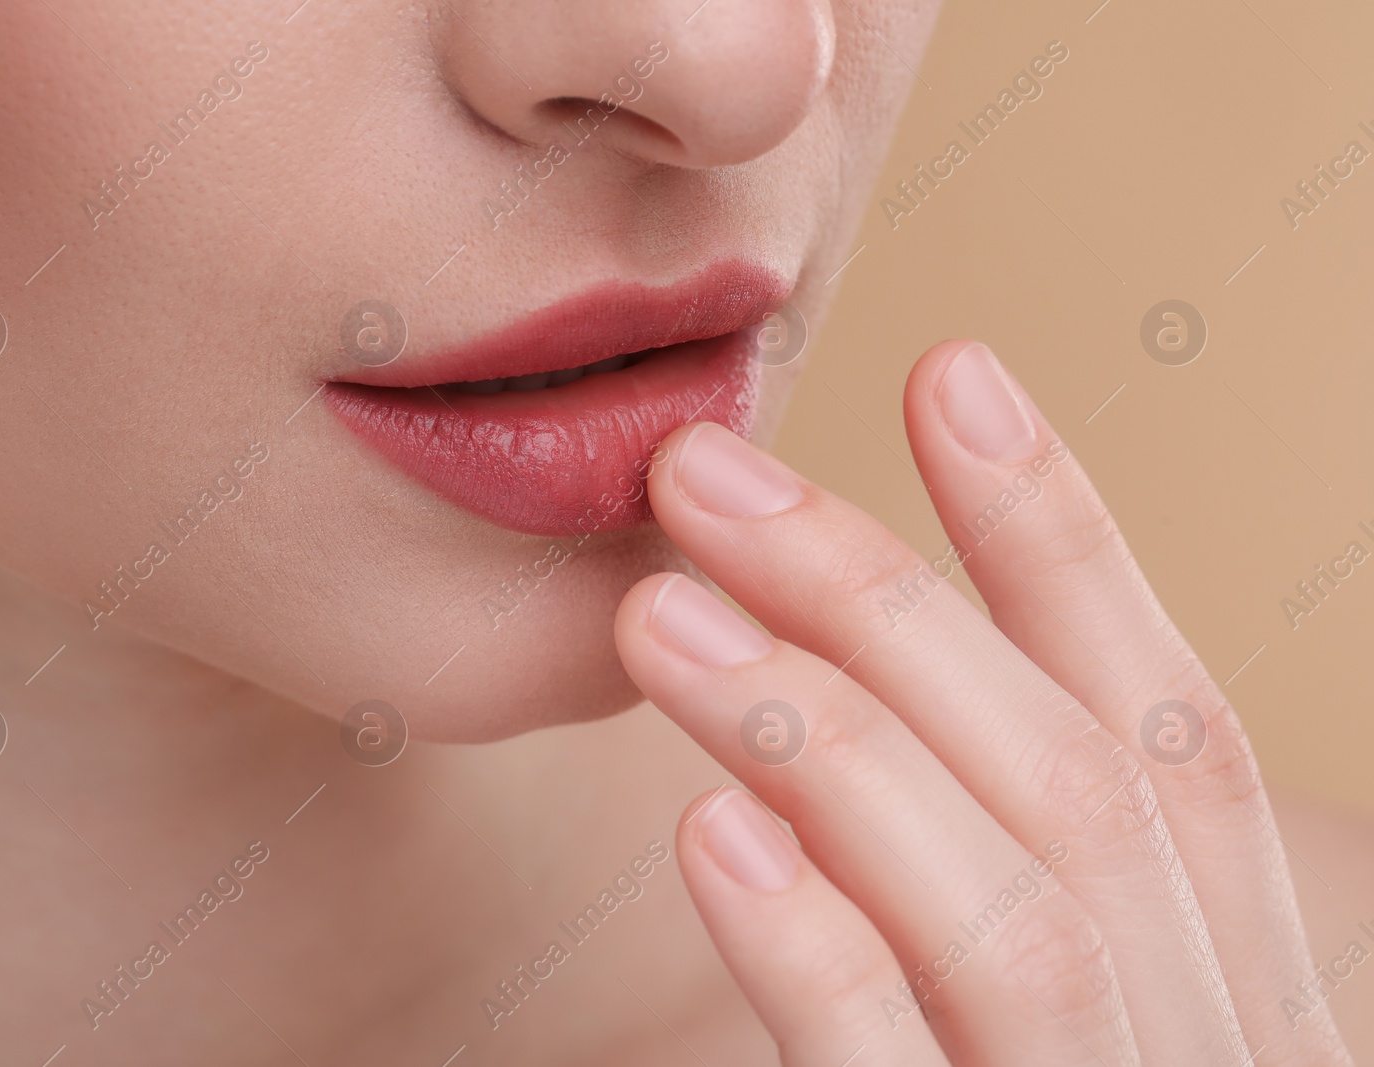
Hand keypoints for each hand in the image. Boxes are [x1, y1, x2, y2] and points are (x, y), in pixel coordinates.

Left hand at [613, 341, 1352, 1065]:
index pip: (1172, 740)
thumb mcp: (1033, 1019)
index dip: (1065, 543)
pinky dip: (817, 948)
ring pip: (1017, 911)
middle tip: (705, 474)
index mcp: (1234, 999)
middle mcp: (1209, 1061)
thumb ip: (977, 878)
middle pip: (1082, 788)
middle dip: (889, 604)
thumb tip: (846, 666)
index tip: (949, 373)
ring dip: (829, 736)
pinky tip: (713, 829)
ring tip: (659, 616)